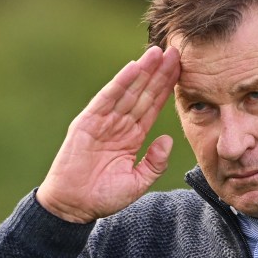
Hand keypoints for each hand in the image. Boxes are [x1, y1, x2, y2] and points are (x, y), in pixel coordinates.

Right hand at [35, 46, 180, 222]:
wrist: (74, 206)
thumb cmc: (103, 196)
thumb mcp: (138, 182)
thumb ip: (154, 162)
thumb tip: (168, 140)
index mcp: (132, 136)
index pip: (153, 106)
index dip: (167, 88)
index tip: (183, 70)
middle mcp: (119, 124)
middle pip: (144, 93)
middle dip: (159, 73)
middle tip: (176, 51)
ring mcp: (103, 121)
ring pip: (128, 91)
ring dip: (143, 72)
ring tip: (158, 53)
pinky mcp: (87, 122)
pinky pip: (107, 99)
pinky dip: (120, 83)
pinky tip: (133, 68)